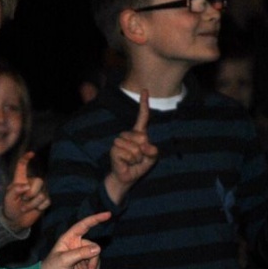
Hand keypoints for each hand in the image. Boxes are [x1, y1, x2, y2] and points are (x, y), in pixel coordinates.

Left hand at [1, 151, 49, 231]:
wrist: (16, 221)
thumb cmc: (10, 207)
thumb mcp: (8, 199)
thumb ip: (14, 190)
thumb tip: (27, 186)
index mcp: (20, 180)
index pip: (22, 166)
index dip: (26, 158)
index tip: (31, 153)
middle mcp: (31, 183)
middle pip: (39, 181)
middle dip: (31, 193)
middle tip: (23, 201)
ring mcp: (40, 191)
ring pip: (42, 194)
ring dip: (32, 204)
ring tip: (25, 207)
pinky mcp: (45, 200)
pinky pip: (47, 201)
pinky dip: (39, 207)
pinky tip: (35, 209)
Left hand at [40, 212, 109, 268]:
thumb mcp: (64, 260)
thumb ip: (81, 253)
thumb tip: (98, 248)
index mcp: (69, 239)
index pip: (84, 226)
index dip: (95, 219)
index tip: (108, 214)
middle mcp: (77, 246)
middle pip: (94, 247)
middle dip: (94, 260)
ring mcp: (81, 256)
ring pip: (96, 258)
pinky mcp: (84, 267)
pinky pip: (96, 268)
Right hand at [105, 89, 158, 203]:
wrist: (126, 178)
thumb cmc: (138, 166)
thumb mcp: (151, 159)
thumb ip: (153, 151)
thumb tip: (147, 146)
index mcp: (138, 134)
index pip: (142, 117)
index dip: (143, 104)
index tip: (145, 90)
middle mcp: (128, 135)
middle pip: (142, 137)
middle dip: (144, 151)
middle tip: (139, 158)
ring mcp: (119, 141)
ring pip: (135, 147)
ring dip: (137, 158)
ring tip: (133, 161)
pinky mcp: (114, 149)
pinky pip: (128, 153)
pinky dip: (131, 161)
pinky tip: (126, 163)